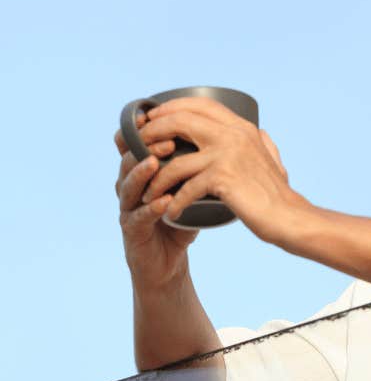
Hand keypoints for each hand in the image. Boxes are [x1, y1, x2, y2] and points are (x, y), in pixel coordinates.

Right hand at [115, 111, 198, 290]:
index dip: (146, 130)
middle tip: (168, 140)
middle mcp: (130, 185)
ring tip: (156, 163)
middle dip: (146, 147)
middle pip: (128, 159)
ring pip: (127, 185)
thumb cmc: (181, 220)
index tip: (167, 119)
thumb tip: (233, 135)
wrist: (169, 261)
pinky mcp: (132, 231)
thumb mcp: (191, 188)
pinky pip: (137, 217)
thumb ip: (202, 164)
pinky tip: (163, 202)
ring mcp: (128, 208)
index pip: (136, 143)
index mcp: (142, 171)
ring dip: (141, 173)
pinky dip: (150, 209)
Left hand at [135, 96, 312, 245]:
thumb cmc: (278, 194)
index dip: (170, 108)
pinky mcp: (222, 178)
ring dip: (156, 178)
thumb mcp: (272, 159)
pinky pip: (185, 188)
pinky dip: (173, 203)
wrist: (288, 217)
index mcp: (242, 127)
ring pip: (175, 159)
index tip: (151, 119)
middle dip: (152, 132)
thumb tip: (260, 132)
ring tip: (147, 193)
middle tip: (138, 148)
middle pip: (180, 120)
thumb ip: (263, 143)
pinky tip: (170, 213)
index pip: (199, 104)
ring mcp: (227, 154)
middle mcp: (234, 134)